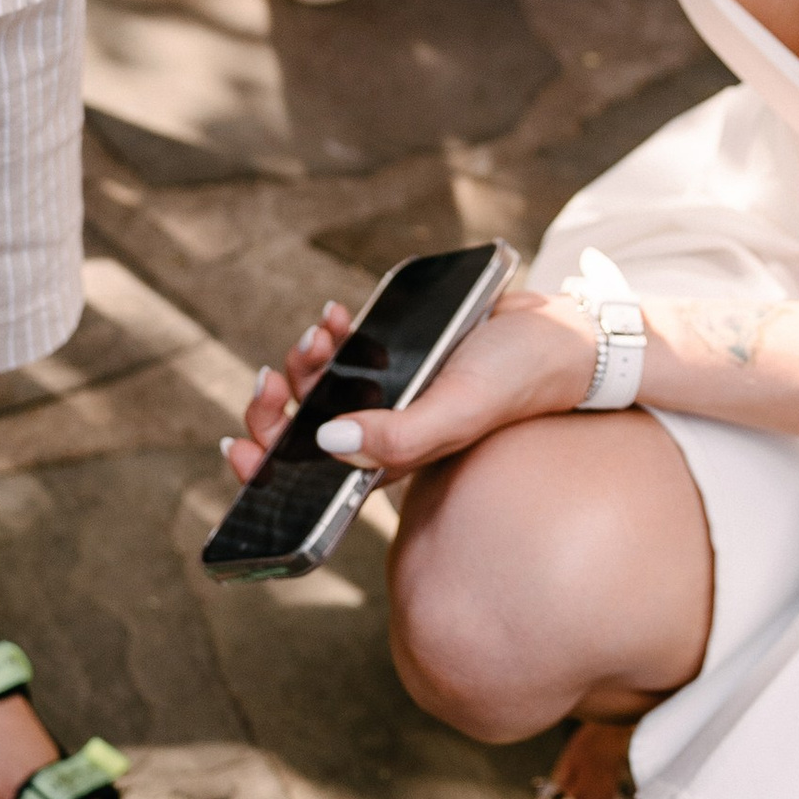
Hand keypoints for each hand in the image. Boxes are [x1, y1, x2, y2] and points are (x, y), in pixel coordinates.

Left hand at [224, 285, 597, 483]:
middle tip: (271, 378)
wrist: (561, 333)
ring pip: (319, 388)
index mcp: (392, 462)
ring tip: (319, 335)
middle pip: (302, 432)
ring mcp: (388, 395)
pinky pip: (346, 352)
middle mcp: (383, 432)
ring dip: (304, 362)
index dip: (266, 472)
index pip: (312, 481)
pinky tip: (333, 317)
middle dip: (274, 407)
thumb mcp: (459, 410)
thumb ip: (400, 438)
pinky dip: (330, 335)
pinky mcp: (397, 359)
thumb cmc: (518, 379)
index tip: (236, 446)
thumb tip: (326, 441)